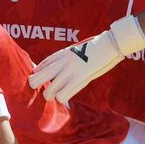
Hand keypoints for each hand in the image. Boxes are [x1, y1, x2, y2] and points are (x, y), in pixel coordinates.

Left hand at [28, 16, 144, 101]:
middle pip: (37, 79)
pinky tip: (65, 97)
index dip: (37, 75)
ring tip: (54, 96)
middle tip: (43, 90)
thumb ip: (65, 59)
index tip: (41, 79)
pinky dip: (62, 98)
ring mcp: (69, 71)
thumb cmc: (94, 50)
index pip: (39, 67)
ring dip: (50, 96)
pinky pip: (63, 95)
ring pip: (48, 91)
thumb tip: (57, 70)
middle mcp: (61, 63)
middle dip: (35, 86)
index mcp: (60, 54)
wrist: (109, 44)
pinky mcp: (80, 79)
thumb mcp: (75, 51)